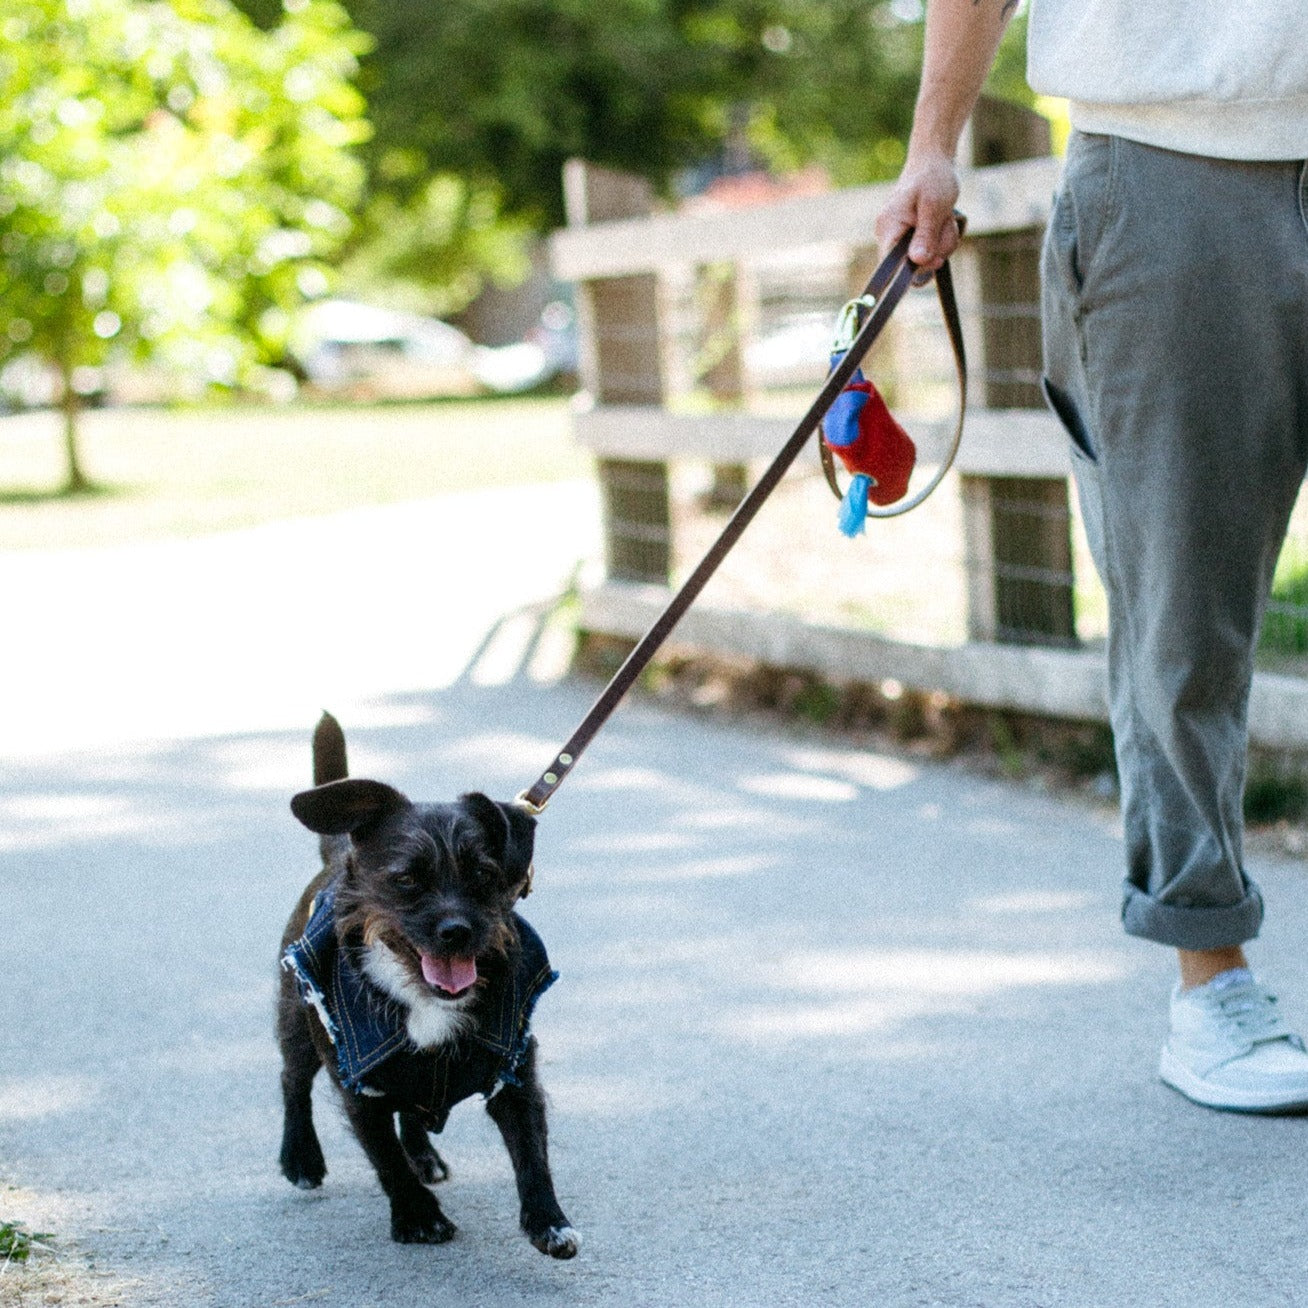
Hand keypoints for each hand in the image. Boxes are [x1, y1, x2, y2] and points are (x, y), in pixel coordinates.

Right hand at [874, 151, 961, 273]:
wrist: (932, 163)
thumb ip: (925, 234)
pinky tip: (941, 224)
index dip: (911, 270)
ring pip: (922, 259)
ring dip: (941, 243)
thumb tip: (917, 260)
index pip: (890, 265)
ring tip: (944, 219)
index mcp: (888, 227)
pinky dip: (939, 241)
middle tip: (945, 226)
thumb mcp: (933, 206)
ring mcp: (897, 237)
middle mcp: (887, 235)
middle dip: (934, 252)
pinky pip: (926, 251)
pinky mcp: (908, 237)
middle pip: (910, 265)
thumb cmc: (932, 179)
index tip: (936, 260)